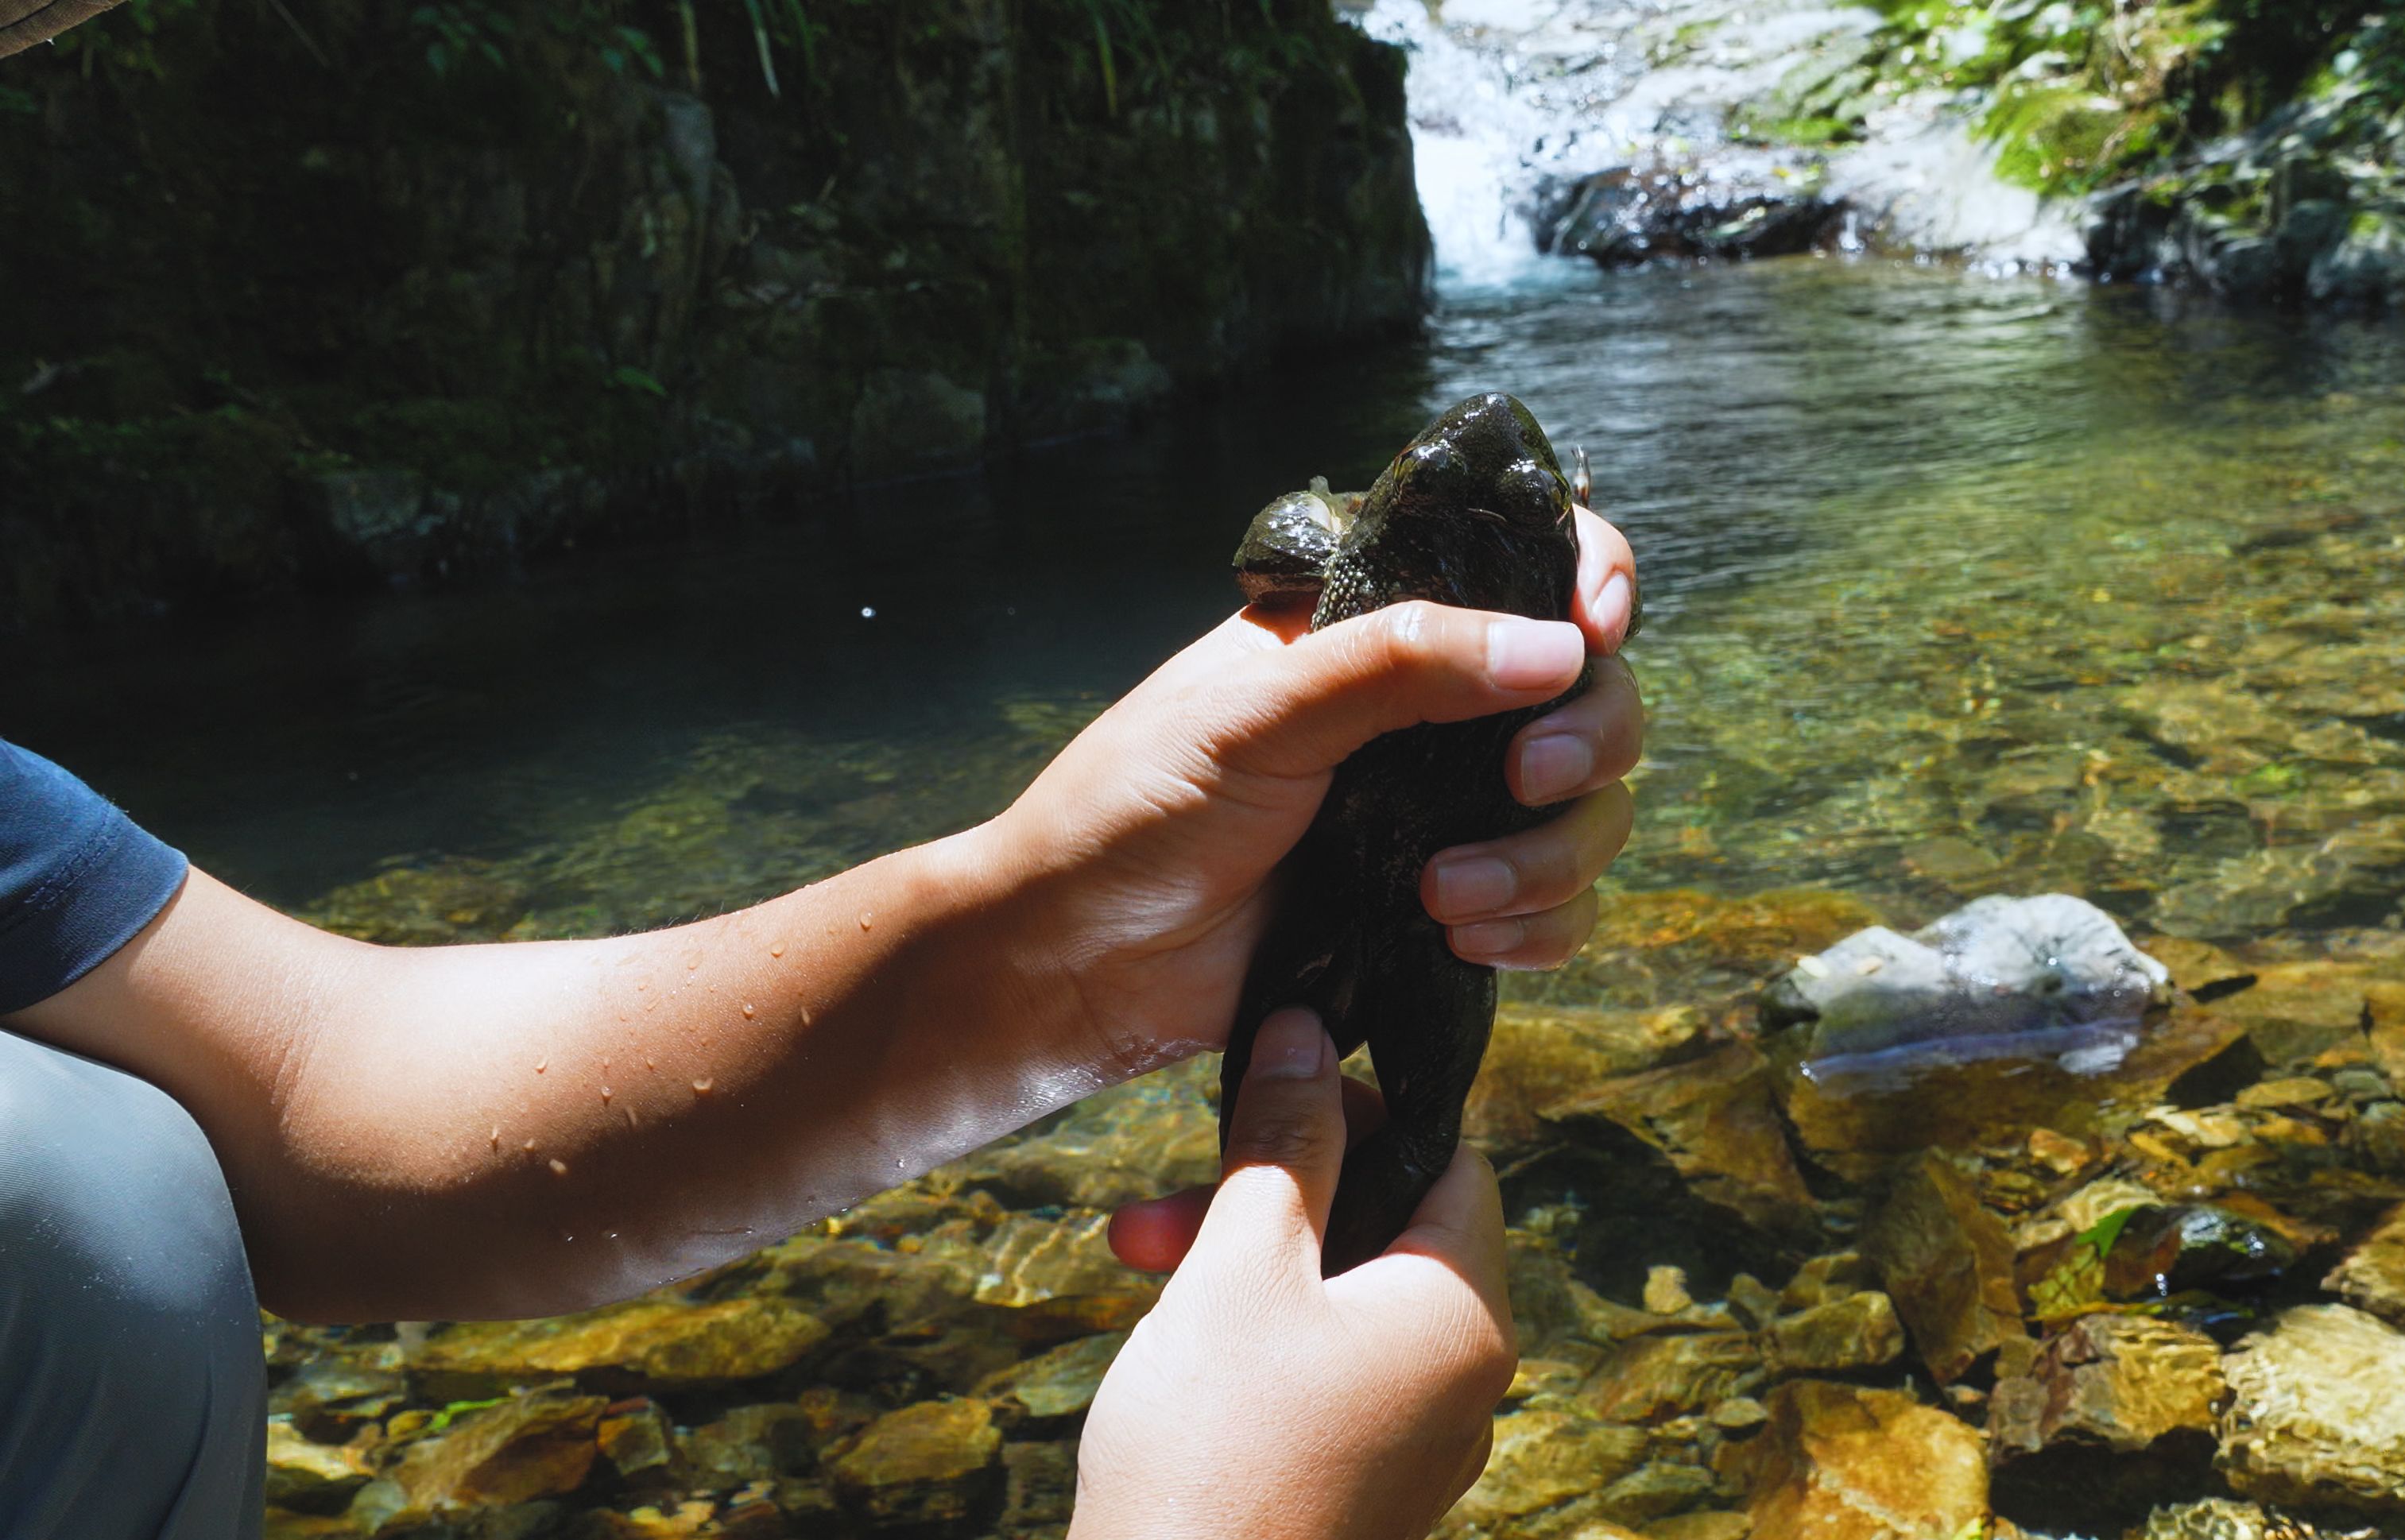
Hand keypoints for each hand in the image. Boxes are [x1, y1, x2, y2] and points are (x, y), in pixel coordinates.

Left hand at [987, 507, 1641, 1075]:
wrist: (1079, 961)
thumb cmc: (1137, 810)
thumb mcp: (1257, 710)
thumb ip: (1401, 663)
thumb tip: (1556, 646)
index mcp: (1380, 628)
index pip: (1528, 564)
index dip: (1592, 583)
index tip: (1592, 632)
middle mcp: (1431, 714)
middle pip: (1591, 697)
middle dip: (1587, 740)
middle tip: (1526, 779)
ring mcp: (1445, 814)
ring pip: (1588, 815)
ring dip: (1548, 860)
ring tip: (1441, 898)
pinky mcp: (1447, 911)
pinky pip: (1557, 914)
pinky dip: (1538, 929)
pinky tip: (1463, 943)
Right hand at [1069, 1009, 1515, 1539]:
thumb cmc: (1213, 1450)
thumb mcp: (1240, 1264)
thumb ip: (1284, 1141)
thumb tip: (1307, 1031)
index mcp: (1464, 1316)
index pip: (1453, 1159)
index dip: (1366, 1108)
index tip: (1278, 1091)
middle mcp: (1463, 1382)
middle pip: (1388, 1228)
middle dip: (1275, 1191)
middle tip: (1171, 1194)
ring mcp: (1414, 1443)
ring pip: (1344, 1298)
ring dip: (1246, 1256)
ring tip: (1140, 1255)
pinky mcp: (1359, 1484)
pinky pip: (1327, 1369)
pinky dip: (1258, 1329)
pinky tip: (1174, 1328)